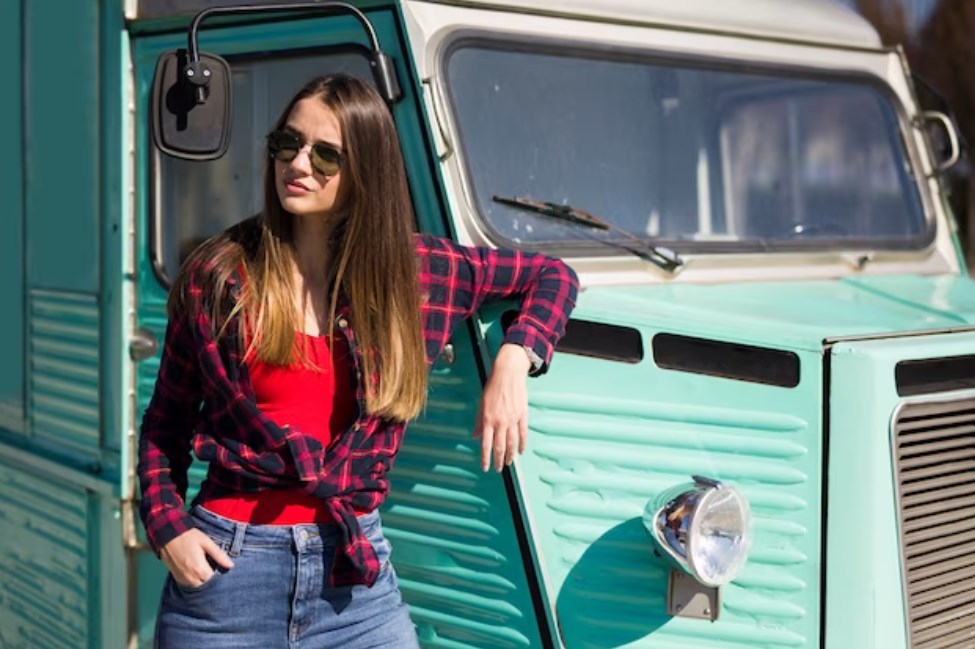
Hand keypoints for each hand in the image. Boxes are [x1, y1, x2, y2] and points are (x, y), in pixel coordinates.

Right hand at [160, 528, 233, 587]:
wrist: (168, 536)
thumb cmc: (189, 537)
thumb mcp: (207, 542)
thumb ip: (219, 555)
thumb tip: (231, 566)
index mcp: (199, 569)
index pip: (214, 581)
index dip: (219, 575)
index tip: (221, 568)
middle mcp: (190, 578)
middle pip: (206, 585)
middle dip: (211, 579)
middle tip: (213, 567)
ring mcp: (182, 579)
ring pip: (197, 586)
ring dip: (202, 580)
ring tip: (205, 568)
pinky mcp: (177, 578)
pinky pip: (189, 584)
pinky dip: (194, 580)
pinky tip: (197, 570)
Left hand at [474, 344, 531, 471]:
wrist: (508, 373)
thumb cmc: (493, 386)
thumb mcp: (481, 403)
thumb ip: (479, 421)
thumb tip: (475, 436)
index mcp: (488, 419)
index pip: (485, 444)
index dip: (485, 458)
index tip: (485, 468)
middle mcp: (500, 422)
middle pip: (500, 447)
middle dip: (499, 460)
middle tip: (498, 469)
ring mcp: (512, 419)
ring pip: (512, 443)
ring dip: (510, 455)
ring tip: (509, 463)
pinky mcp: (522, 415)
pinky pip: (523, 434)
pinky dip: (522, 444)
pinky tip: (521, 451)